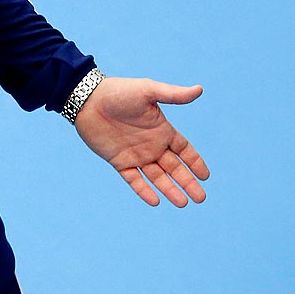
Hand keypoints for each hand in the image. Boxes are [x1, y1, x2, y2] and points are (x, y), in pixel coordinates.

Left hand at [74, 76, 209, 206]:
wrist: (87, 100)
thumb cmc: (119, 91)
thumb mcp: (148, 91)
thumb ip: (173, 94)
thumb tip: (199, 90)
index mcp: (162, 130)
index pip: (184, 151)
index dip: (195, 163)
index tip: (206, 177)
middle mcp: (152, 145)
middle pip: (174, 168)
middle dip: (188, 183)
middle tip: (201, 198)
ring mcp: (135, 154)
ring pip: (157, 177)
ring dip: (169, 190)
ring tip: (183, 203)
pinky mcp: (119, 161)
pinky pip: (134, 179)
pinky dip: (144, 190)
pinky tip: (156, 201)